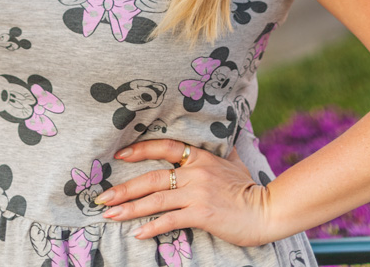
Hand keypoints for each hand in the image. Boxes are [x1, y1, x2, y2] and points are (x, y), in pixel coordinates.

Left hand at [94, 139, 272, 246]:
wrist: (266, 209)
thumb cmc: (249, 187)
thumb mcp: (232, 161)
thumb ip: (219, 151)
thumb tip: (218, 137)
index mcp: (200, 156)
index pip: (164, 146)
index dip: (140, 149)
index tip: (119, 154)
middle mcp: (195, 171)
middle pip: (152, 177)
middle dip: (124, 187)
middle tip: (102, 197)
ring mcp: (197, 192)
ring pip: (156, 198)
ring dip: (130, 208)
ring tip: (110, 215)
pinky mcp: (201, 213)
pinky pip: (170, 219)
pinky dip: (152, 226)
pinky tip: (138, 232)